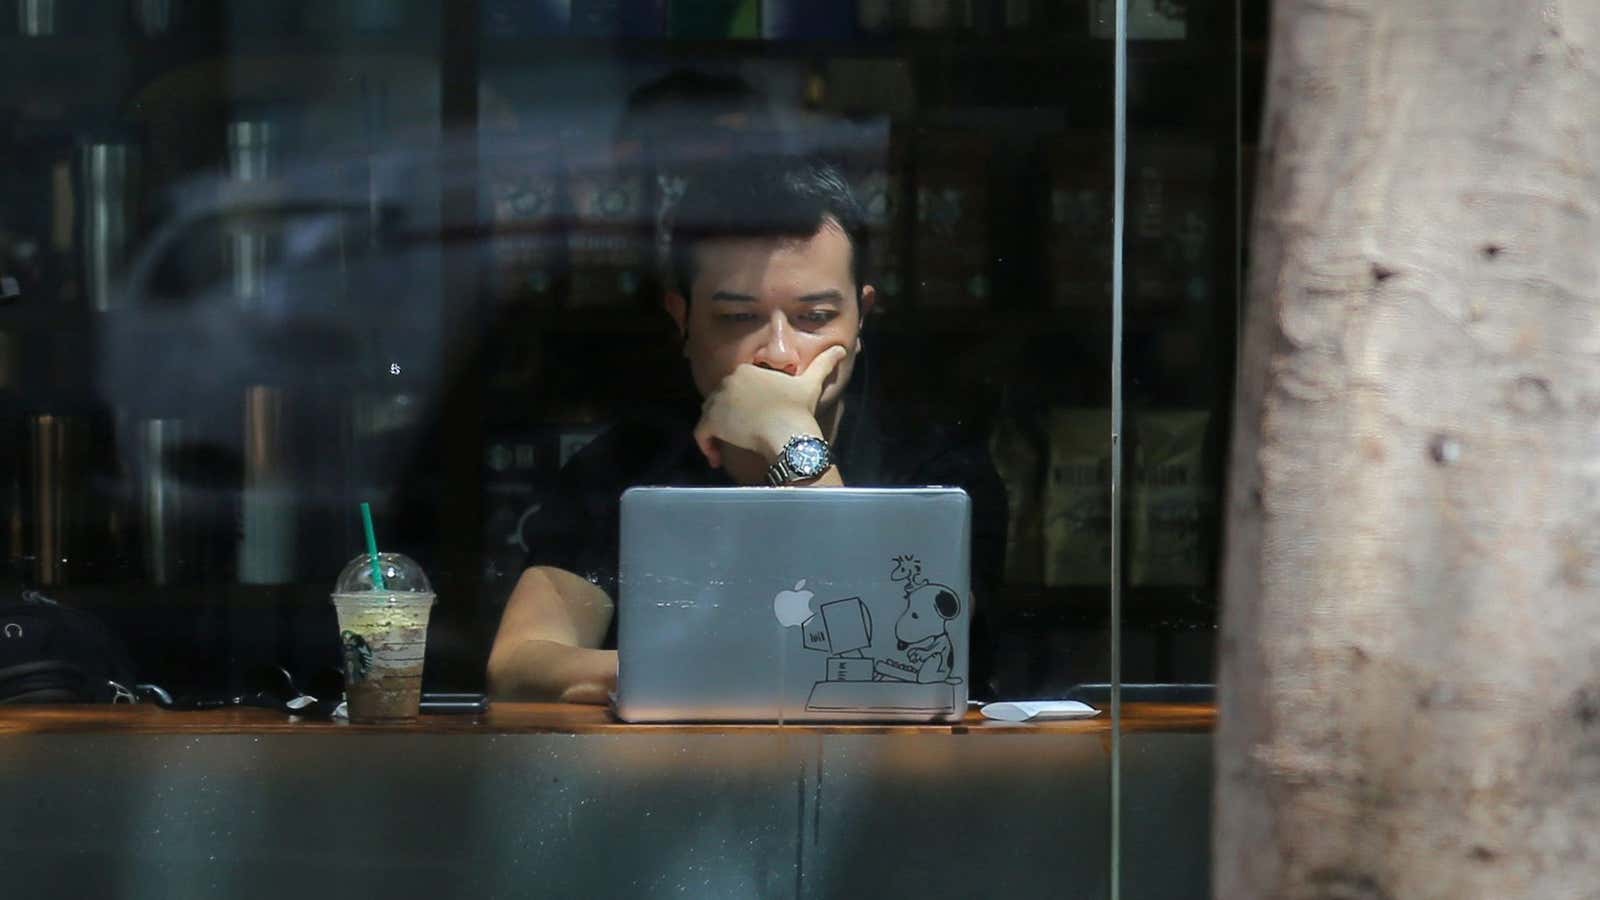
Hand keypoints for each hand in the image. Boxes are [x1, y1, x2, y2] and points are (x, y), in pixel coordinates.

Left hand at [693, 345, 847, 469]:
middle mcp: (728, 381)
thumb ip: (824, 364)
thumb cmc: (798, 408)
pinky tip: (716, 458)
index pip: (736, 387)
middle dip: (728, 417)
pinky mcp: (712, 421)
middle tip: (742, 434)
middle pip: (721, 400)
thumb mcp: (811, 383)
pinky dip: (706, 446)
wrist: (788, 430)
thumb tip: (842, 349)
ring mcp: (718, 400)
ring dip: (717, 431)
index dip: (742, 405)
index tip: (752, 420)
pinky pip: (701, 434)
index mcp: (747, 369)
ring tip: (730, 446)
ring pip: (710, 416)